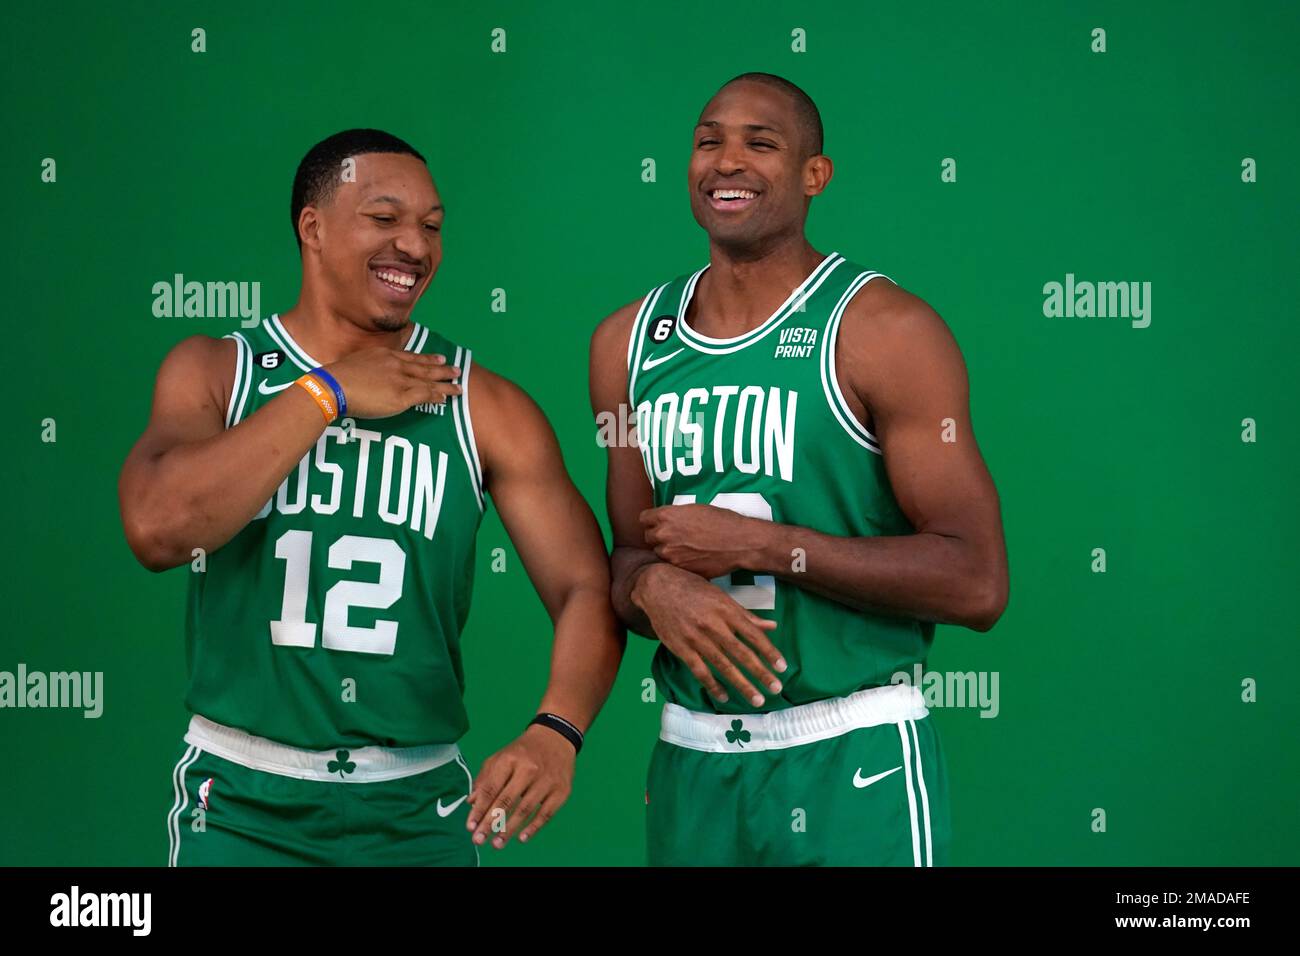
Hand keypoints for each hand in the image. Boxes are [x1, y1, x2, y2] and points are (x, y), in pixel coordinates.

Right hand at [323, 347, 461, 418]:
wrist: (333, 386)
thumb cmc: (336, 379)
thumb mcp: (354, 363)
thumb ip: (367, 367)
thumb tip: (367, 375)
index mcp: (384, 354)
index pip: (410, 357)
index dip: (427, 359)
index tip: (439, 359)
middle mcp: (395, 364)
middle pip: (424, 367)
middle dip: (442, 369)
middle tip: (456, 369)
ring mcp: (400, 379)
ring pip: (429, 381)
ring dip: (445, 384)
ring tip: (458, 387)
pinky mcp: (401, 396)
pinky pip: (425, 395)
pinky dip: (436, 397)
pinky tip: (444, 399)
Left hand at [466, 723, 575, 849]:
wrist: (555, 738)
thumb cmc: (523, 752)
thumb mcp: (500, 757)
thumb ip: (485, 779)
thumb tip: (471, 803)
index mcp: (509, 759)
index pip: (491, 788)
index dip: (479, 809)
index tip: (470, 826)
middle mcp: (528, 769)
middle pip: (506, 800)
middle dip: (490, 823)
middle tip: (479, 839)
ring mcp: (546, 780)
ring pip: (525, 809)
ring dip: (509, 829)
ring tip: (497, 843)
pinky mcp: (562, 790)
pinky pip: (546, 813)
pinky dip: (533, 827)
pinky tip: (521, 838)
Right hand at [631, 562, 784, 707]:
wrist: (657, 586)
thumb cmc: (693, 588)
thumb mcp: (721, 596)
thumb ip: (746, 615)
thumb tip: (772, 626)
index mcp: (726, 610)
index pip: (753, 635)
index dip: (769, 652)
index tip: (783, 667)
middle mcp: (713, 625)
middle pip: (741, 653)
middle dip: (760, 673)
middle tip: (776, 689)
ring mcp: (696, 638)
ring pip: (723, 665)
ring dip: (742, 684)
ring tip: (757, 699)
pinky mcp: (680, 648)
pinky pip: (699, 671)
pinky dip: (712, 685)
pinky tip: (724, 696)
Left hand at [640, 504, 770, 578]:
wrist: (740, 542)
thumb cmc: (722, 521)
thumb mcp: (694, 509)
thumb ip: (674, 515)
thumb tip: (665, 521)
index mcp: (666, 516)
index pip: (643, 518)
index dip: (651, 520)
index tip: (657, 523)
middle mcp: (663, 535)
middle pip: (648, 537)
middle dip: (658, 536)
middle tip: (674, 537)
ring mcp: (670, 555)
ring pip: (658, 553)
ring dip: (667, 551)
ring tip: (685, 548)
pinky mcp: (680, 569)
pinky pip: (671, 565)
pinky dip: (678, 563)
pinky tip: (692, 558)